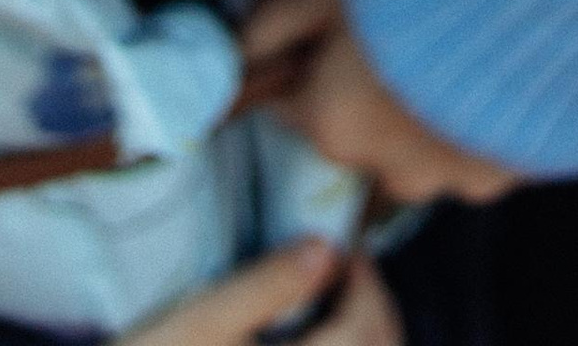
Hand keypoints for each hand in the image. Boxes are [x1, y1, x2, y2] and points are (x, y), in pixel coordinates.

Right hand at [126, 240, 395, 342]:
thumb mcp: (202, 320)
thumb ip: (265, 286)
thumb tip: (325, 247)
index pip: (363, 330)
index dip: (366, 280)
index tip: (342, 244)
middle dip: (374, 305)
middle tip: (345, 265)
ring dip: (368, 333)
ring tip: (335, 297)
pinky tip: (321, 333)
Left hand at [239, 0, 515, 210]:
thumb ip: (277, 22)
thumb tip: (237, 50)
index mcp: (335, 126)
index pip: (300, 109)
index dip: (315, 69)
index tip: (339, 36)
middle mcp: (388, 169)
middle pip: (364, 139)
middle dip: (372, 99)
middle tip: (402, 33)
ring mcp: (454, 177)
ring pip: (424, 155)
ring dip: (429, 118)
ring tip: (458, 48)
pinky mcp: (512, 170)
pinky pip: (483, 153)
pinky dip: (482, 123)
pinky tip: (498, 69)